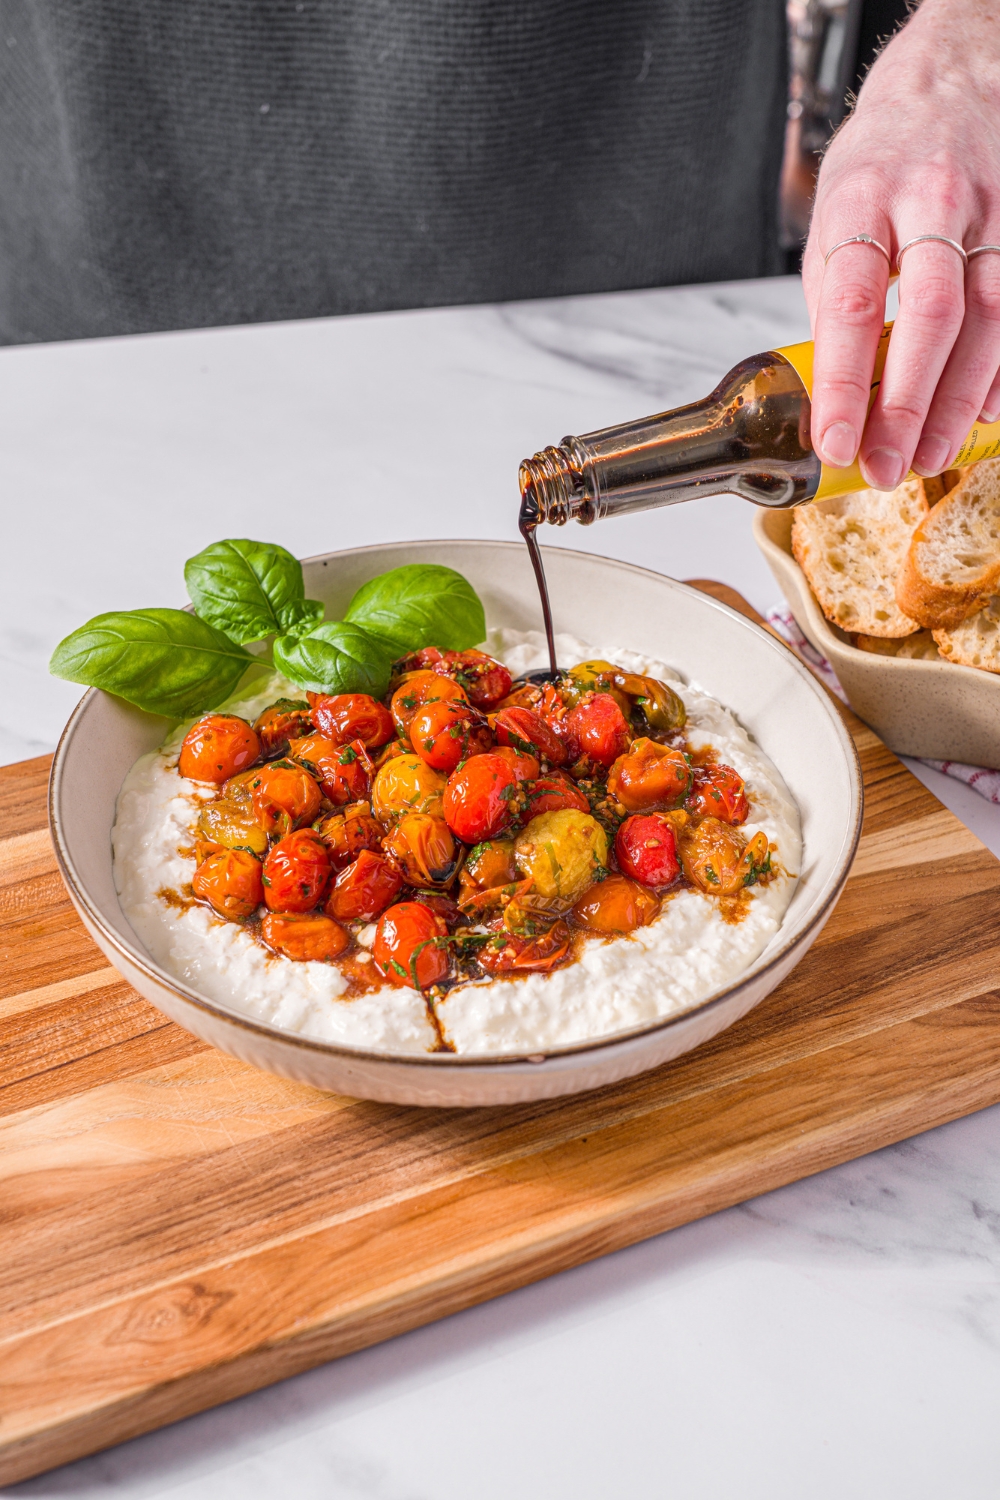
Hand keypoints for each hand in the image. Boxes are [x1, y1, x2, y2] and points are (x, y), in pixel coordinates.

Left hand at [802, 0, 999, 488]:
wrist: (953, 79)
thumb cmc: (885, 157)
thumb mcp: (833, 214)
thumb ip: (832, 297)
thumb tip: (832, 386)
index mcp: (864, 199)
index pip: (850, 304)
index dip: (843, 382)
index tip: (833, 440)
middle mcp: (933, 202)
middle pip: (929, 315)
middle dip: (908, 402)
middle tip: (887, 466)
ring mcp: (992, 211)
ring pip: (987, 317)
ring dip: (957, 400)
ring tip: (929, 455)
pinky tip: (983, 413)